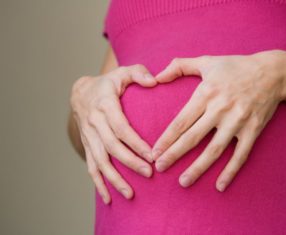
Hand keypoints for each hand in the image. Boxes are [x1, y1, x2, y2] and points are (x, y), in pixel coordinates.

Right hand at [70, 64, 156, 203]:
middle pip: (112, 147)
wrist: (81, 92)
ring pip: (100, 161)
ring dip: (114, 179)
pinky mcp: (87, 145)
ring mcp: (88, 136)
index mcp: (105, 104)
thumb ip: (139, 72)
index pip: (121, 127)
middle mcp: (94, 122)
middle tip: (149, 174)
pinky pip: (91, 166)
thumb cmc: (108, 83)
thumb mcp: (122, 72)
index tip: (152, 155)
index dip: (136, 143)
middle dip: (130, 162)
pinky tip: (108, 198)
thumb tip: (155, 81)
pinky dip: (98, 183)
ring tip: (130, 194)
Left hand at [152, 50, 285, 191]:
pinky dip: (230, 171)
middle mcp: (220, 109)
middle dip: (174, 154)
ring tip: (183, 182)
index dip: (166, 138)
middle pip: (193, 137)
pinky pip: (240, 155)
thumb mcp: (207, 61)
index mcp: (206, 93)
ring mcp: (237, 121)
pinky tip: (220, 186)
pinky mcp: (252, 130)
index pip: (181, 121)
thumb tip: (156, 77)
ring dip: (198, 167)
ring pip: (214, 149)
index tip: (154, 152)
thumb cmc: (235, 66)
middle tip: (159, 168)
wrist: (272, 72)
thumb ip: (180, 66)